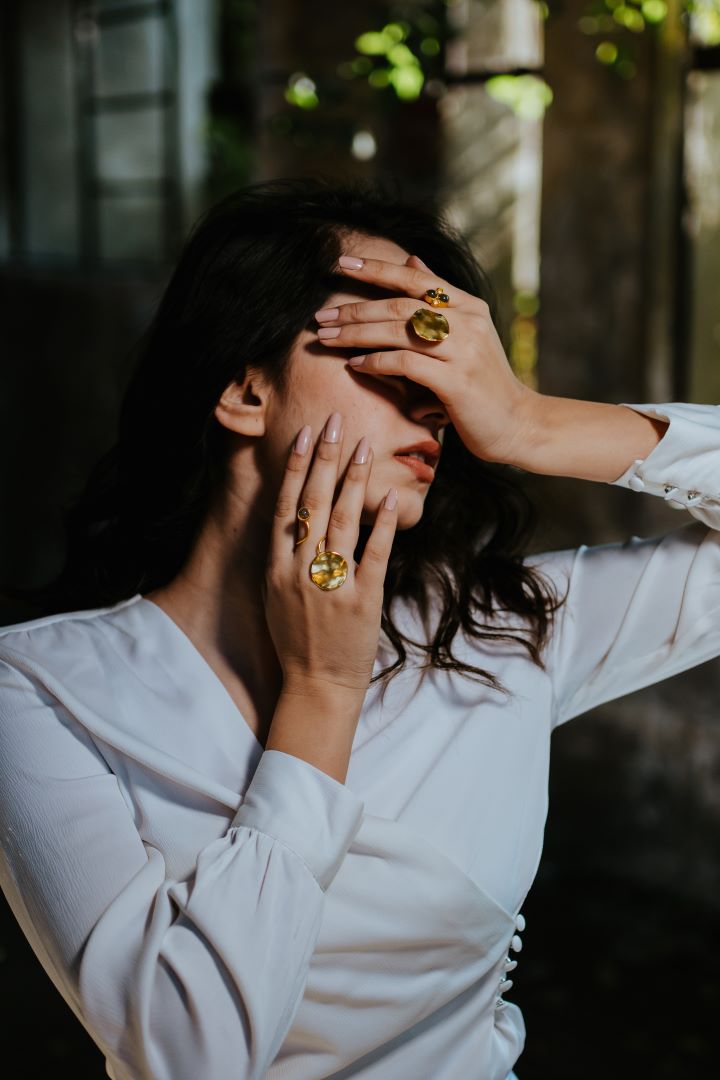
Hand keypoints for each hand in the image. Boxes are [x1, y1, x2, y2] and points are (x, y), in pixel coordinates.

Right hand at [264, 412, 397, 699]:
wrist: (316, 685)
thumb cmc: (298, 641)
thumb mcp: (278, 596)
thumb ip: (286, 557)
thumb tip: (296, 518)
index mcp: (277, 568)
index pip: (286, 506)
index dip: (297, 468)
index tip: (307, 435)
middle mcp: (300, 571)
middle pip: (313, 504)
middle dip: (325, 458)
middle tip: (337, 420)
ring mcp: (331, 586)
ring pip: (343, 521)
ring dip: (354, 480)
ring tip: (366, 446)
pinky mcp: (361, 601)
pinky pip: (373, 555)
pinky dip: (383, 524)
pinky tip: (392, 496)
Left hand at [315, 252, 537, 465]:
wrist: (517, 424)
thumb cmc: (483, 382)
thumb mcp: (466, 334)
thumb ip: (438, 301)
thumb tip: (412, 259)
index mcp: (469, 306)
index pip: (416, 277)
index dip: (376, 269)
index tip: (341, 263)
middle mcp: (468, 322)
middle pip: (399, 304)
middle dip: (355, 309)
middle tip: (321, 316)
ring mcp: (464, 351)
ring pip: (399, 331)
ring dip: (357, 334)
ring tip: (327, 337)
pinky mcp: (456, 381)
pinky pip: (406, 364)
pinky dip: (376, 361)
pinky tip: (355, 364)